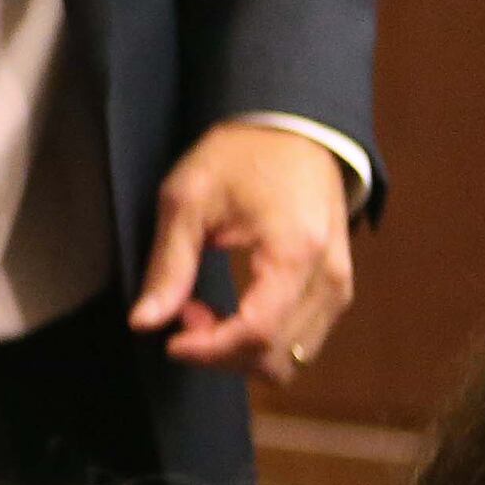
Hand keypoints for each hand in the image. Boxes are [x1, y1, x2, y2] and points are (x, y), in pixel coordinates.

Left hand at [126, 119, 355, 383]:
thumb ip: (169, 265)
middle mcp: (330, 277)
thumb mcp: (188, 200)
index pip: (257, 333)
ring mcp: (340, 285)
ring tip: (201, 309)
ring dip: (240, 349)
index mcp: (296, 252)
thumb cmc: (241, 154)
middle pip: (277, 356)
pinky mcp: (336, 287)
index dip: (208, 350)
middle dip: (221, 351)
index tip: (170, 340)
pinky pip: (301, 337)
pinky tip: (229, 308)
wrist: (295, 128)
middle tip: (181, 314)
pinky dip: (261, 339)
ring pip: (292, 356)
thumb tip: (144, 321)